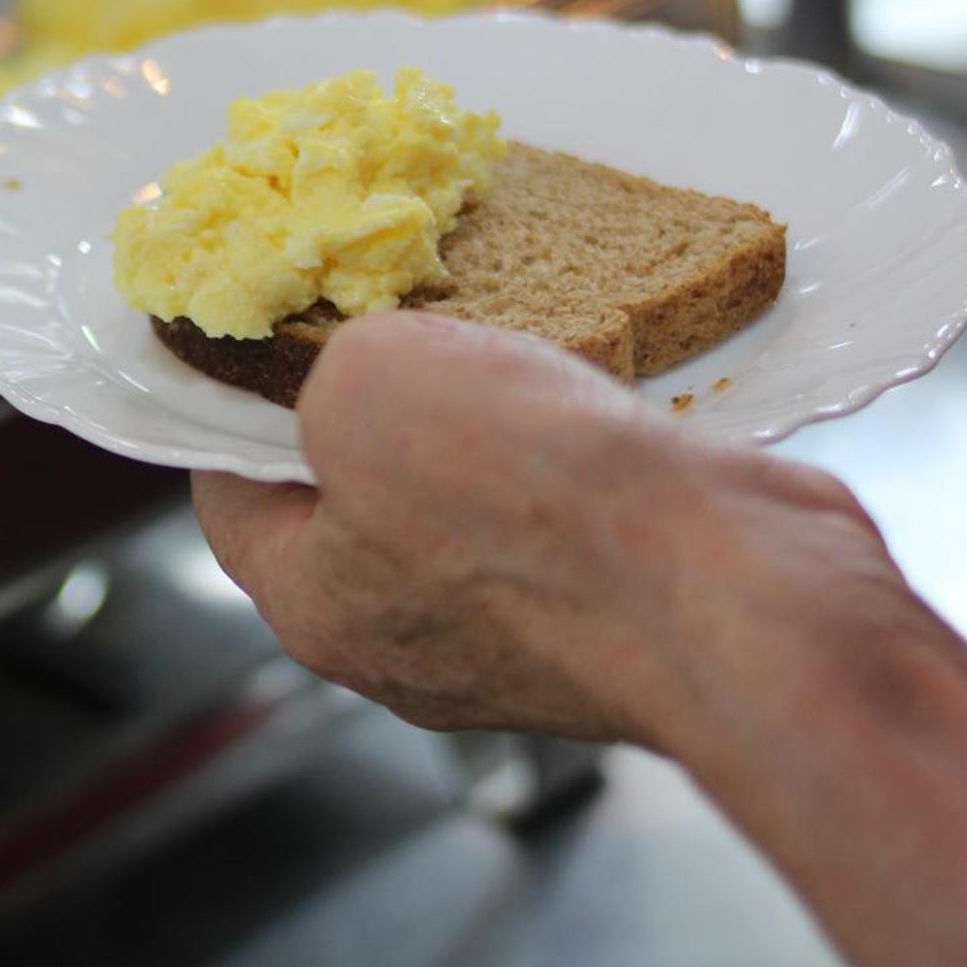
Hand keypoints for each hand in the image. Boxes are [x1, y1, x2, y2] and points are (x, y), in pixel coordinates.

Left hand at [193, 312, 895, 751]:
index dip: (231, 406)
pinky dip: (568, 461)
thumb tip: (358, 367)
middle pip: (353, 504)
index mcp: (319, 607)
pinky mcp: (617, 623)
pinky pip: (563, 525)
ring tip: (504, 350)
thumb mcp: (369, 379)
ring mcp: (522, 644)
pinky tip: (591, 407)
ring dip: (484, 429)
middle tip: (393, 321)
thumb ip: (328, 367)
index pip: (231, 498)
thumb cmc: (537, 505)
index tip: (251, 337)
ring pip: (468, 509)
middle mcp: (410, 646)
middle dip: (372, 409)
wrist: (735, 592)